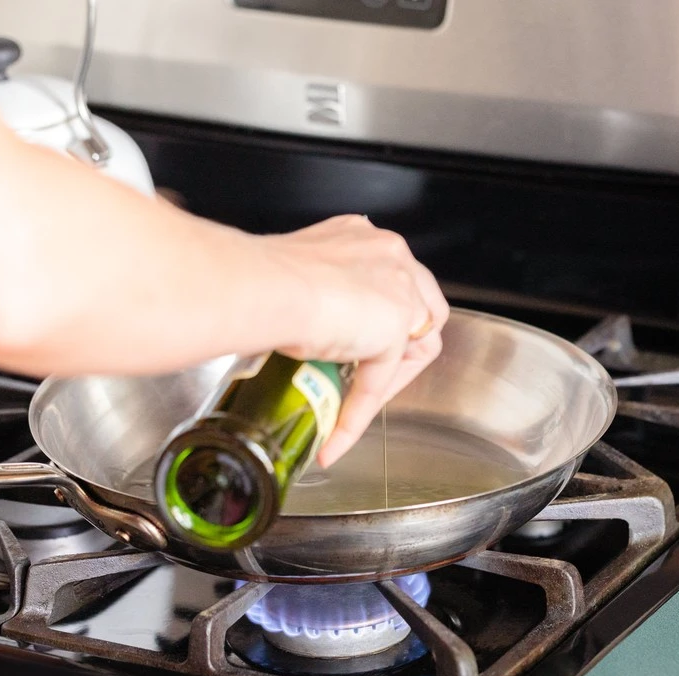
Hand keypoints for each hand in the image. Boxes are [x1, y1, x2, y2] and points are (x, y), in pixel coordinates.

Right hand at [269, 215, 448, 467]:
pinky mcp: (396, 326)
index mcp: (363, 237)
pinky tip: (336, 435)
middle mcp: (389, 254)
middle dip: (398, 351)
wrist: (260, 288)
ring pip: (417, 346)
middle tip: (364, 379)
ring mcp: (399, 287)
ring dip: (386, 384)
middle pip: (421, 311)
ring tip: (352, 409)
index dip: (380, 321)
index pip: (393, 283)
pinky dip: (359, 413)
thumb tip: (299, 327)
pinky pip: (382, 380)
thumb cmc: (257, 280)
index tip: (355, 347)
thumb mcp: (293, 281)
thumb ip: (312, 296)